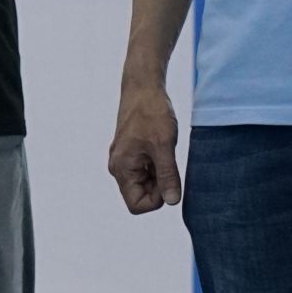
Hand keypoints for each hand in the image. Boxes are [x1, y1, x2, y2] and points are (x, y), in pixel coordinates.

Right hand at [106, 71, 183, 213]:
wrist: (143, 87)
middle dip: (160, 185)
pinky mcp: (130, 152)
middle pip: (141, 195)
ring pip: (145, 183)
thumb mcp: (164, 146)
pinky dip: (157, 164)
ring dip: (160, 174)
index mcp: (121, 169)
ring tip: (166, 151)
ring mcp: (123, 159)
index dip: (158, 199)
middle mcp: (118, 167)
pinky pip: (145, 170)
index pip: (137, 205)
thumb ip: (167, 176)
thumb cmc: (152, 113)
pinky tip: (162, 146)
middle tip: (169, 161)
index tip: (169, 179)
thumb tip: (173, 202)